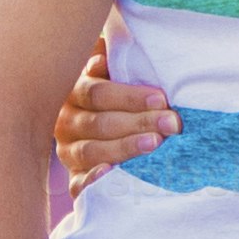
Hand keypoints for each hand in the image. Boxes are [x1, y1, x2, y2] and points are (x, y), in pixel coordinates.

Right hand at [54, 34, 174, 188]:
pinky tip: (109, 174)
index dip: (129, 96)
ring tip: (154, 144)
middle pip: (99, 123)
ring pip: (92, 151)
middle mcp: (66, 122)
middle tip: (172, 123)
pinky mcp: (74, 178)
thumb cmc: (118, 94)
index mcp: (72, 92)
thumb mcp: (113, 72)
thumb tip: (102, 55)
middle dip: (138, 122)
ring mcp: (68, 151)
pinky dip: (92, 180)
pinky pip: (78, 183)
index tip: (162, 98)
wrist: (106, 123)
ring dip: (124, 148)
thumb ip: (110, 61)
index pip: (97, 94)